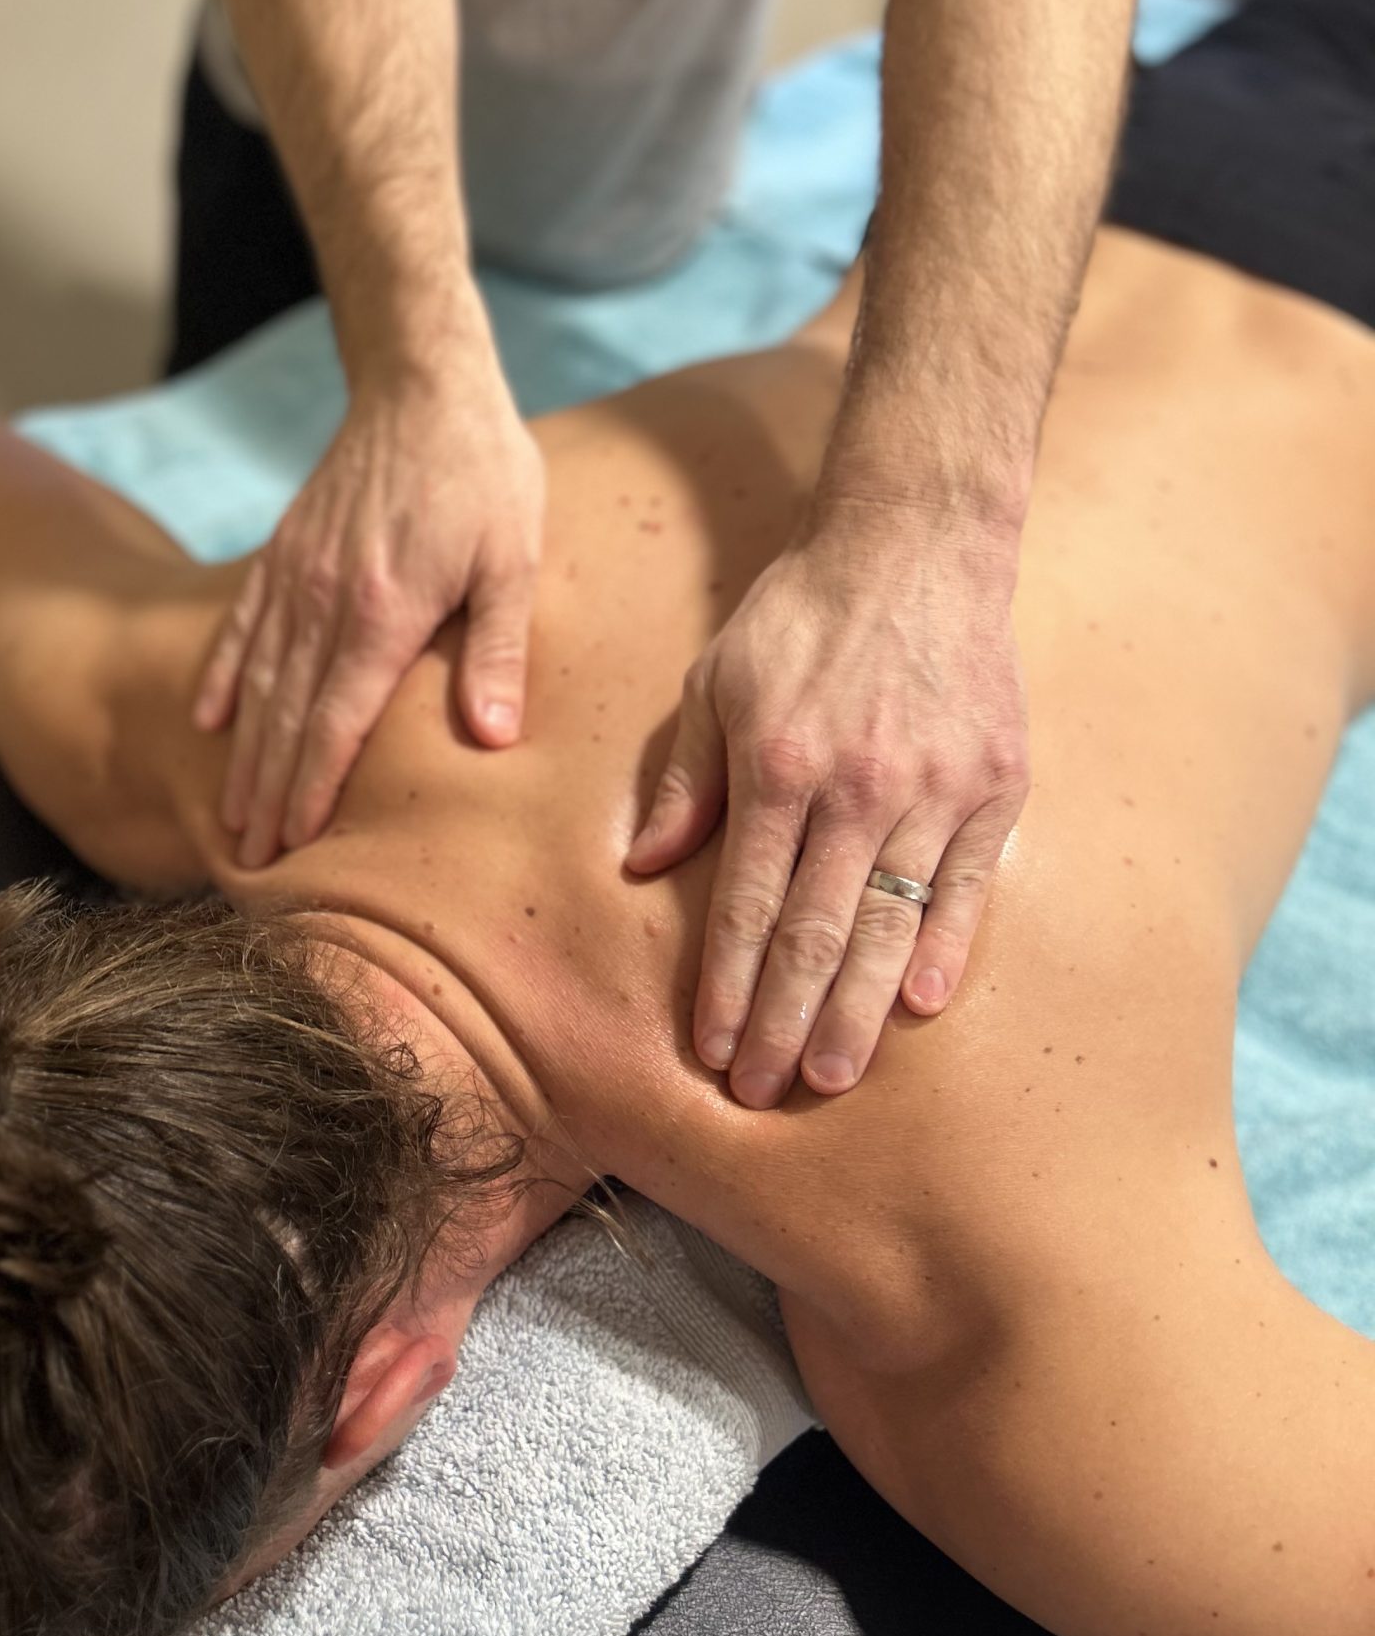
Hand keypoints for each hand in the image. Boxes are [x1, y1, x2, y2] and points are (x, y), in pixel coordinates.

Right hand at [195, 347, 544, 866]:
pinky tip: (205, 723)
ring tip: (229, 814)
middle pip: (285, 717)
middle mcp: (324, 600)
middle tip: (247, 861)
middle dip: (266, 794)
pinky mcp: (283, 550)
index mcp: (383, 612)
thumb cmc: (486, 474)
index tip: (290, 848)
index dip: (310, 791)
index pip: (335, 724)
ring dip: (242, 754)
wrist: (424, 386)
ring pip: (257, 682)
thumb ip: (498, 649)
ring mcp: (295, 574)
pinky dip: (221, 677)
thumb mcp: (514, 559)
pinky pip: (241, 625)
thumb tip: (493, 737)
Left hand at [625, 503, 1029, 1105]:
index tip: (711, 1051)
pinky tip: (918, 1006)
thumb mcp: (715, 681)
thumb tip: (641, 866)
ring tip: (828, 1076)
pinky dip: (943, 951)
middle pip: (812, 935)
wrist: (918, 542)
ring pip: (888, 927)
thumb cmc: (800, 615)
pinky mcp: (994, 784)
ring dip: (854, 1012)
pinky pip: (967, 890)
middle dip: (782, 1024)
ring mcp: (934, 790)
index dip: (725, 987)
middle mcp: (856, 788)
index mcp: (777, 765)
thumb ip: (684, 777)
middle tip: (763, 1094)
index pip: (743, 905)